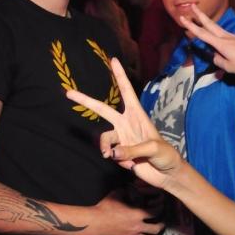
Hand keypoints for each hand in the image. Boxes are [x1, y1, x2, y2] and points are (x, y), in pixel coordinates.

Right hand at [65, 58, 184, 189]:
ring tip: (113, 156)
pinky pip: (111, 155)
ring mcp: (122, 139)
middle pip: (102, 109)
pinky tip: (131, 165)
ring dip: (106, 147)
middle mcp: (126, 124)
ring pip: (104, 139)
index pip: (127, 92)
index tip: (113, 60)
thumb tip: (111, 153)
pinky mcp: (119, 154)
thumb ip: (132, 149)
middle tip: (68, 92)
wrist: (166, 174)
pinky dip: (119, 161)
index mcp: (137, 115)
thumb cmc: (166, 155)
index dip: (120, 76)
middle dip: (86, 100)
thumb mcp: (154, 148)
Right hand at [88, 190, 163, 234]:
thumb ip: (125, 191)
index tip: (161, 207)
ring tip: (153, 234)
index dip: (160, 209)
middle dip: (161, 225)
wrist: (93, 223)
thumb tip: (129, 187)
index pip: (156, 213)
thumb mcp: (116, 194)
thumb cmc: (104, 208)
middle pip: (156, 229)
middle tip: (161, 223)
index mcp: (137, 214)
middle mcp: (137, 227)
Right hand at [178, 4, 234, 74]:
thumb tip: (215, 56)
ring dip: (208, 23)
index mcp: (220, 43)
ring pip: (217, 29)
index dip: (191, 27)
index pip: (202, 34)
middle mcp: (225, 37)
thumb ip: (219, 61)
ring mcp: (233, 36)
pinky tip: (222, 47)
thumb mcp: (229, 67)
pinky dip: (218, 38)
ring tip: (201, 20)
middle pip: (210, 24)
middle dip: (200, 15)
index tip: (182, 17)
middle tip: (192, 5)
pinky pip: (225, 37)